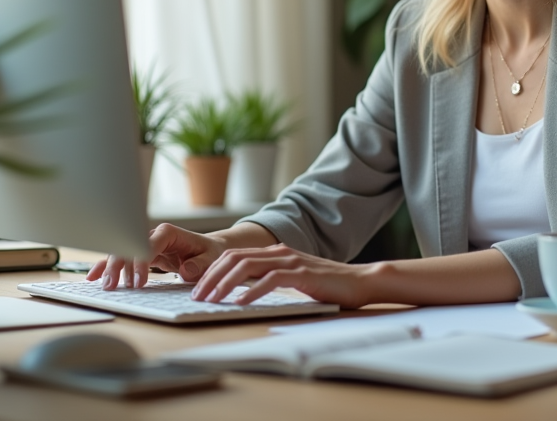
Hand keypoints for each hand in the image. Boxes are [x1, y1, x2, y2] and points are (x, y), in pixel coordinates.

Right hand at [86, 223, 225, 288]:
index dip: (141, 261)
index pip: (148, 243)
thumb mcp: (211, 258)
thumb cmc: (210, 252)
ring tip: (106, 287)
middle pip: (129, 245)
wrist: (210, 250)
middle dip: (119, 265)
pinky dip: (107, 267)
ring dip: (111, 268)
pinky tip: (93, 277)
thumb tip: (185, 270)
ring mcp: (144, 244)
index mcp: (169, 233)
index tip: (139, 282)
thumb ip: (200, 264)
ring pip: (121, 252)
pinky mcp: (140, 255)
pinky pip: (121, 260)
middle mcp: (153, 235)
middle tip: (114, 286)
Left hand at [191, 244, 378, 308]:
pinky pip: (270, 280)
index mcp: (274, 252)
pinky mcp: (302, 274)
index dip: (212, 271)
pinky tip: (240, 303)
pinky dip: (252, 291)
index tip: (199, 289)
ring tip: (212, 300)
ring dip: (225, 284)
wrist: (359, 282)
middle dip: (211, 277)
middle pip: (234, 259)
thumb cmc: (327, 285)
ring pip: (247, 267)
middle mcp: (279, 252)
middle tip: (197, 296)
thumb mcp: (292, 279)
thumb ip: (270, 279)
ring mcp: (291, 261)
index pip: (233, 256)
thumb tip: (241, 293)